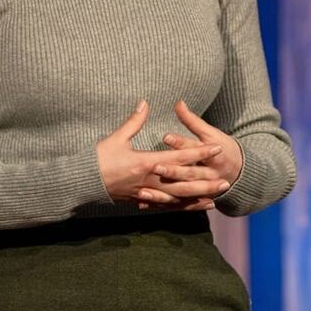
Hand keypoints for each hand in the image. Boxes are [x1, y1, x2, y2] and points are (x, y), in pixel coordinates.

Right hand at [96, 100, 229, 211]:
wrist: (84, 183)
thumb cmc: (99, 159)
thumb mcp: (117, 138)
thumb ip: (134, 121)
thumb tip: (144, 103)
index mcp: (146, 163)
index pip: (179, 158)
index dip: (199, 153)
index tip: (216, 148)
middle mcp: (150, 181)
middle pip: (184, 183)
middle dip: (206, 182)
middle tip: (226, 181)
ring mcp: (147, 193)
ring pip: (179, 198)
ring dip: (198, 197)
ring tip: (217, 196)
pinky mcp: (143, 201)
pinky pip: (168, 206)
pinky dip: (183, 207)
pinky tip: (195, 207)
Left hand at [135, 101, 243, 207]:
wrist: (241, 172)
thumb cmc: (222, 147)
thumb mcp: (210, 132)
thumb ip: (192, 120)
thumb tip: (178, 102)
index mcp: (214, 155)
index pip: (195, 148)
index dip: (181, 143)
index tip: (165, 137)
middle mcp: (209, 173)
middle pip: (190, 173)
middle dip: (172, 171)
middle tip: (155, 166)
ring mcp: (203, 189)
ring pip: (183, 191)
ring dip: (164, 192)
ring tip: (144, 191)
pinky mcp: (195, 198)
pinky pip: (178, 203)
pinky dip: (162, 203)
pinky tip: (144, 203)